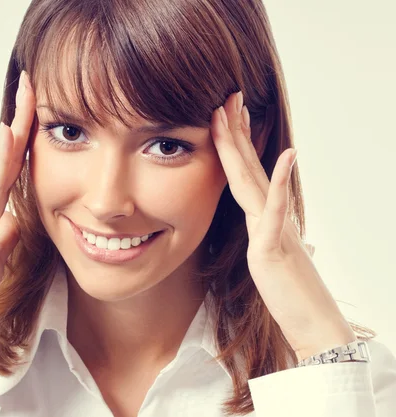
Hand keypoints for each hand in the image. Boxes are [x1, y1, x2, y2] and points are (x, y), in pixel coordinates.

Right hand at [0, 71, 34, 337]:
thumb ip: (6, 235)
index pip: (14, 164)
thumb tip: (16, 223)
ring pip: (4, 156)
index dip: (26, 137)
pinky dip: (3, 153)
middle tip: (32, 84)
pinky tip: (10, 130)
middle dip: (23, 117)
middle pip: (9, 150)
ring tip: (28, 90)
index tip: (40, 111)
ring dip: (17, 123)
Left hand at [210, 91, 355, 360]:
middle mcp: (269, 214)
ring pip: (254, 179)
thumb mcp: (267, 254)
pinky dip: (280, 183)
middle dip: (233, 130)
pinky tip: (287, 156)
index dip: (233, 143)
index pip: (245, 173)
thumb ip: (261, 230)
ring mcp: (273, 227)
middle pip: (247, 166)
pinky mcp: (274, 248)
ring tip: (233, 112)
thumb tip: (257, 217)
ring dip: (241, 145)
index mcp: (263, 215)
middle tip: (226, 95)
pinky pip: (277, 211)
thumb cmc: (289, 290)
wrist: (312, 322)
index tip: (223, 114)